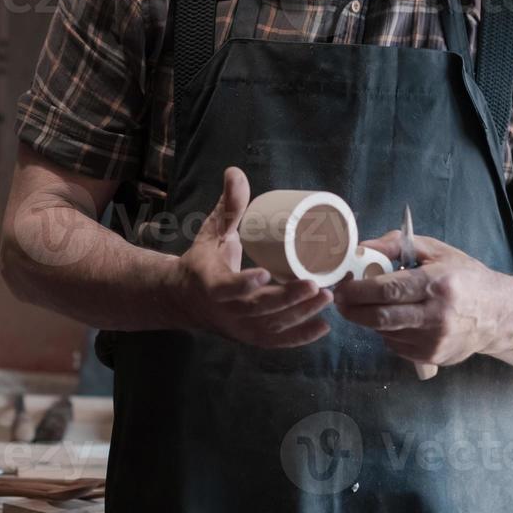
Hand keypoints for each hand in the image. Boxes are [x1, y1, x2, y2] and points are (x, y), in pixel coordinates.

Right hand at [169, 167, 333, 347]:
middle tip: (315, 285)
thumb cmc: (203, 260)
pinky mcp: (251, 338)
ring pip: (271, 327)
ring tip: (326, 297)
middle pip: (257, 310)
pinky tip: (323, 325)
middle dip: (287, 300)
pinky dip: (300, 337)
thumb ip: (228, 206)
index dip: (244, 284)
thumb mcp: (212, 232)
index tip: (265, 273)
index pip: (226, 288)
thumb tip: (235, 171)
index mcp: (209, 284)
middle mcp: (224, 311)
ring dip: (300, 315)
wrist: (186, 299)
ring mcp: (239, 328)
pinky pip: (277, 342)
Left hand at [333, 230, 504, 366]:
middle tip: (339, 300)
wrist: (500, 315)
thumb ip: (397, 244)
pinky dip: (387, 332)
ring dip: (370, 319)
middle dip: (352, 310)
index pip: (388, 290)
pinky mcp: (433, 357)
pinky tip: (397, 319)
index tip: (341, 285)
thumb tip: (361, 248)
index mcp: (437, 283)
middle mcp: (437, 316)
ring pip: (385, 333)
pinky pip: (396, 345)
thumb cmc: (464, 277)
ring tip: (370, 305)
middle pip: (381, 318)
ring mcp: (435, 341)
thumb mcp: (435, 251)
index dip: (357, 290)